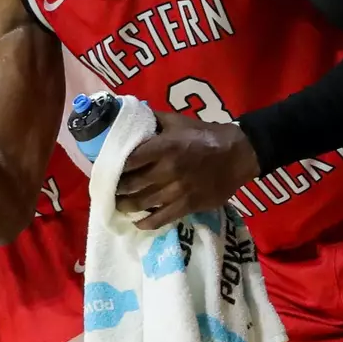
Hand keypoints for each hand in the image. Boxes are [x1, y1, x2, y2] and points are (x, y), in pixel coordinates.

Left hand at [115, 113, 259, 230]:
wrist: (238, 154)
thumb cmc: (205, 135)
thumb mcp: (177, 121)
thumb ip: (152, 121)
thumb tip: (128, 119)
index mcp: (164, 146)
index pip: (129, 160)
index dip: (113, 167)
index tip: (104, 170)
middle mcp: (169, 170)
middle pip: (132, 184)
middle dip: (116, 189)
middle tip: (107, 190)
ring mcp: (178, 190)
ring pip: (144, 203)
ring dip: (126, 206)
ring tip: (117, 205)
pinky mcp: (189, 205)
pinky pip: (162, 218)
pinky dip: (147, 223)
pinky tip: (137, 222)